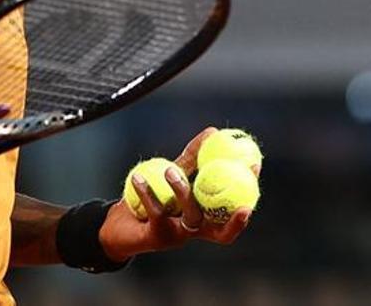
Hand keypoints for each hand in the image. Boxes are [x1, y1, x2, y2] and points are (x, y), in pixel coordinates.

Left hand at [98, 127, 253, 261]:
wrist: (116, 226)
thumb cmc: (149, 201)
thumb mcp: (171, 177)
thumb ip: (191, 160)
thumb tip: (212, 132)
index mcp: (204, 218)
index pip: (234, 212)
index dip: (249, 191)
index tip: (254, 167)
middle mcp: (196, 230)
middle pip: (220, 223)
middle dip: (230, 203)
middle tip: (228, 171)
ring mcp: (178, 236)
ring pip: (191, 215)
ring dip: (182, 190)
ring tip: (170, 171)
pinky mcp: (157, 237)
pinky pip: (156, 211)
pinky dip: (147, 192)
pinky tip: (138, 176)